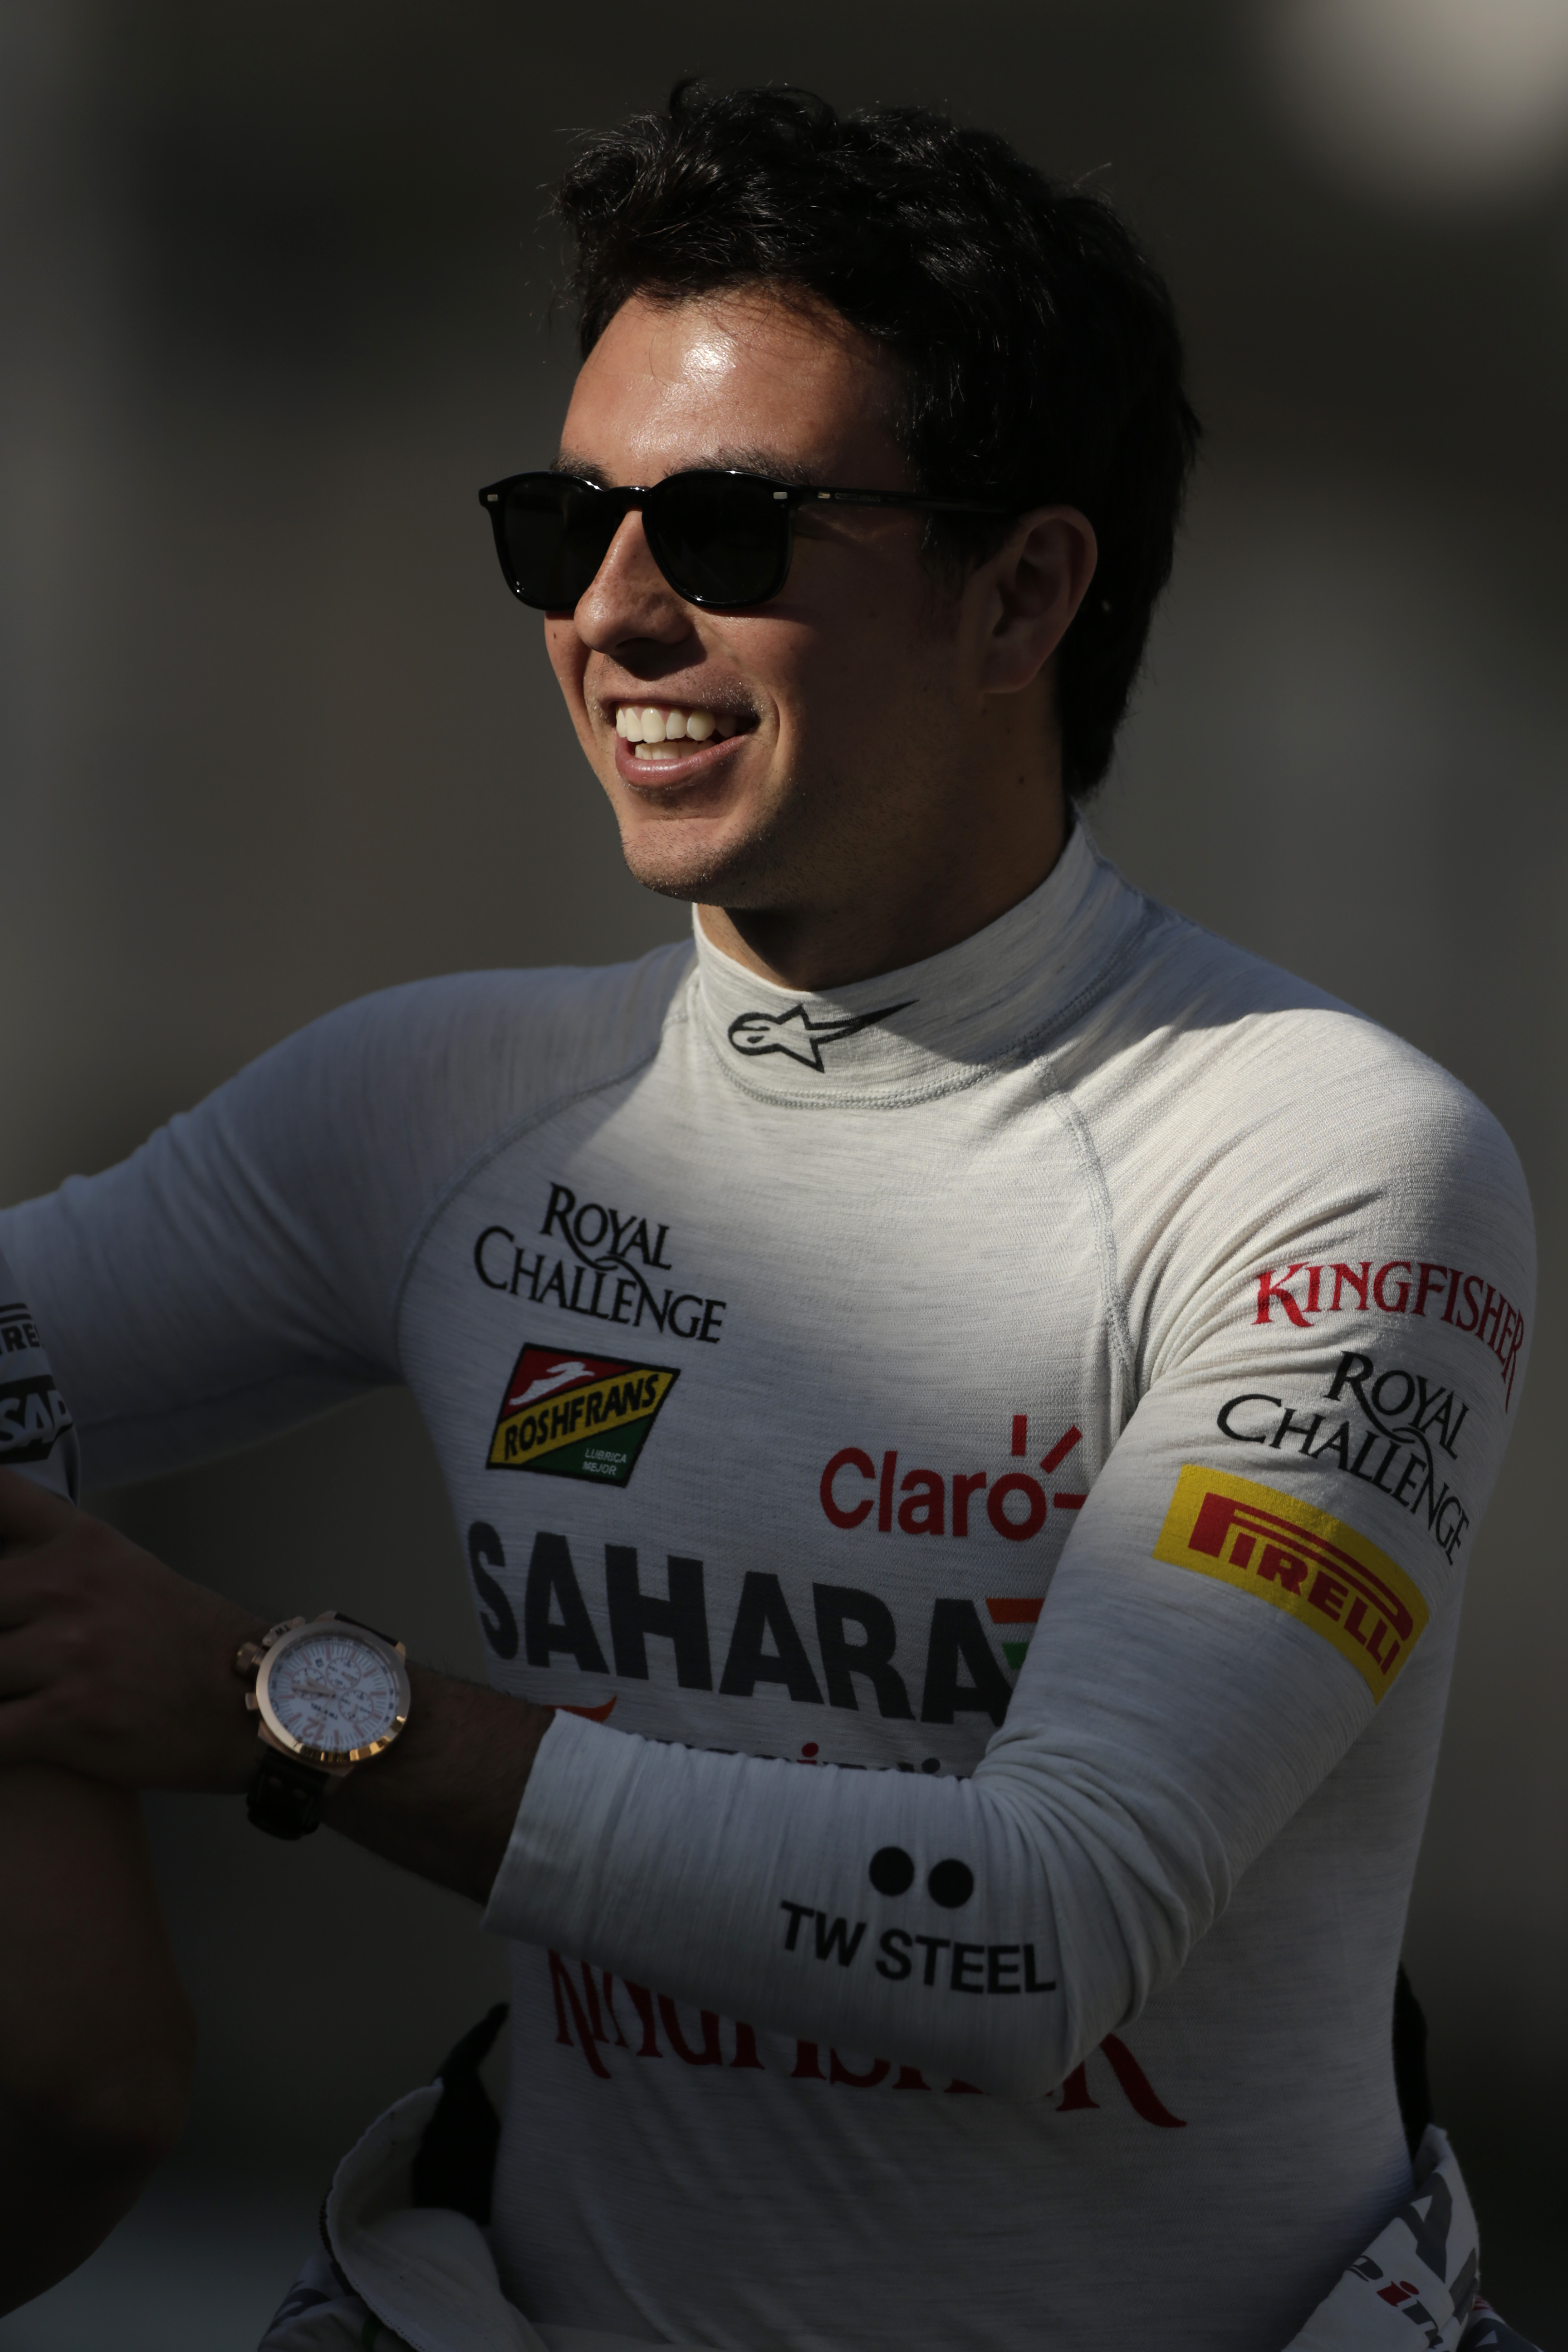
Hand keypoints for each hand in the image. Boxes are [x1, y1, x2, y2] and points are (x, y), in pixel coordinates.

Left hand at [0, 1471, 264, 1790]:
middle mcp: (69, 1587)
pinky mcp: (68, 1717)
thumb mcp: (122, 1569)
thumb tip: (0, 1579)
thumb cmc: (184, 1641)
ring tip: (18, 1691)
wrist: (252, 1698)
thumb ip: (51, 1560)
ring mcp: (69, 1650)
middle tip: (12, 1654)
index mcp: (79, 1543)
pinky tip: (11, 1737)